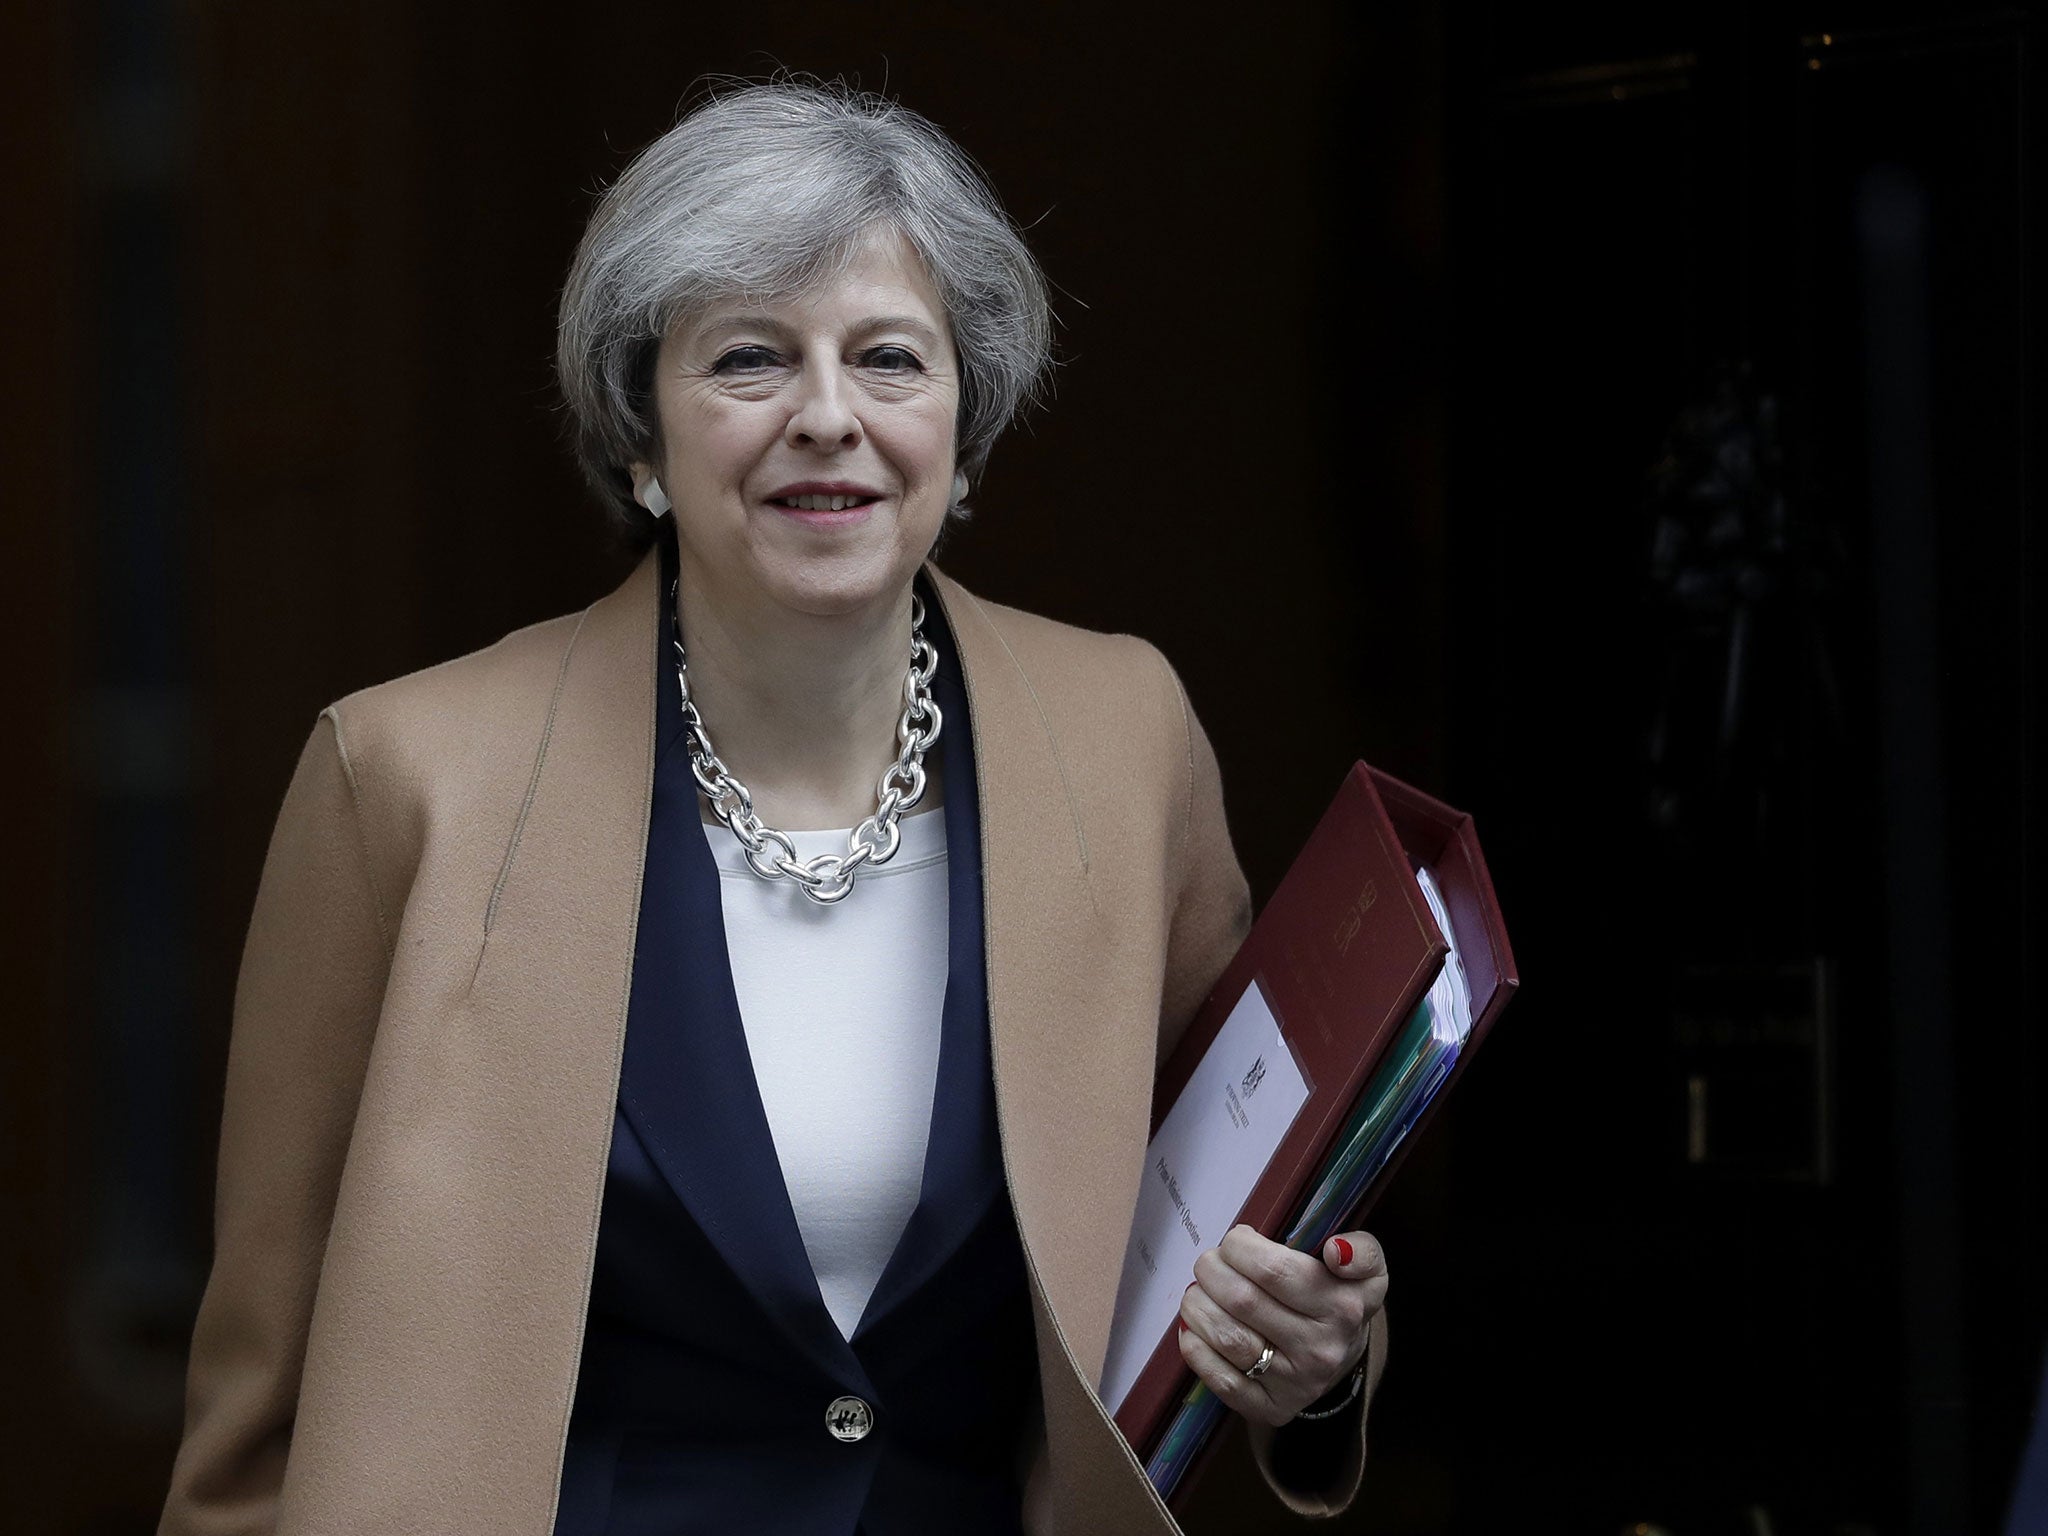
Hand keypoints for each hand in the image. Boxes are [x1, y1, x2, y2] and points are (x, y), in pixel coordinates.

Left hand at [1176, 1225, 1386, 1426]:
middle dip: (1212, 1272)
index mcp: (1341, 1308)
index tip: (1235, 1241)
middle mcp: (1320, 1350)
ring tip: (1198, 1291)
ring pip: (1228, 1338)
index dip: (1239, 1248)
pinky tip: (1195, 1328)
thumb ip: (1361, 1251)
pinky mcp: (1270, 1408)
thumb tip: (1336, 1251)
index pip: (1273, 1270)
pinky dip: (1197, 1350)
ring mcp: (1294, 1385)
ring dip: (1198, 1307)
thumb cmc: (1340, 1296)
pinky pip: (1222, 1381)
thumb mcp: (1367, 1268)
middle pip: (1243, 1301)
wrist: (1343, 1355)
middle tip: (1209, 1263)